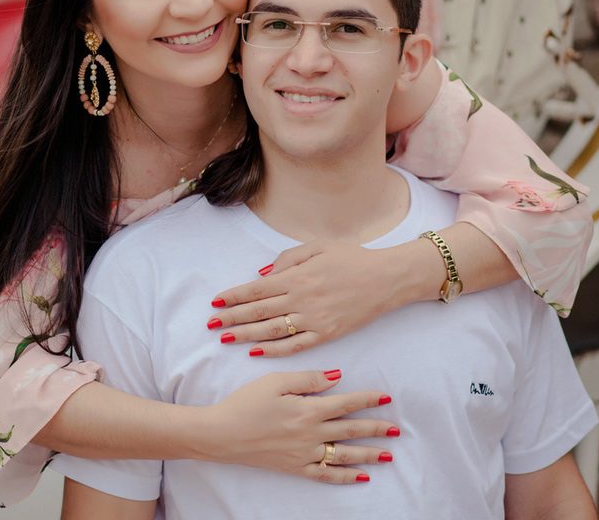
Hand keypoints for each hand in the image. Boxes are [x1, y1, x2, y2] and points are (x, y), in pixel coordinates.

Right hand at [188, 369, 397, 483]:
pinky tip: (361, 476)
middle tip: (395, 429)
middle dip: (375, 428)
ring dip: (368, 454)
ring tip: (387, 455)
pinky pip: (326, 475)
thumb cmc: (245, 403)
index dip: (367, 400)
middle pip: (350, 431)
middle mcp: (311, 434)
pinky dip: (345, 477)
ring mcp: (304, 454)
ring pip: (344, 455)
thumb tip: (336, 377)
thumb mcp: (274, 381)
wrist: (221, 434)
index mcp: (307, 410)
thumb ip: (307, 379)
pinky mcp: (295, 468)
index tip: (386, 397)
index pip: (346, 403)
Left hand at [207, 241, 414, 356]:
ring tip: (226, 338)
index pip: (256, 290)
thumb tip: (262, 274)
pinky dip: (274, 350)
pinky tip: (257, 352)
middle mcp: (302, 299)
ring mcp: (315, 319)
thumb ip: (287, 259)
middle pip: (258, 312)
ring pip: (272, 331)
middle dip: (232, 318)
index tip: (216, 304)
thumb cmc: (352, 259)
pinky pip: (295, 345)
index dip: (233, 297)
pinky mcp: (328, 334)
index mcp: (297, 276)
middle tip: (211, 324)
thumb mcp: (317, 247)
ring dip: (246, 335)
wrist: (387, 279)